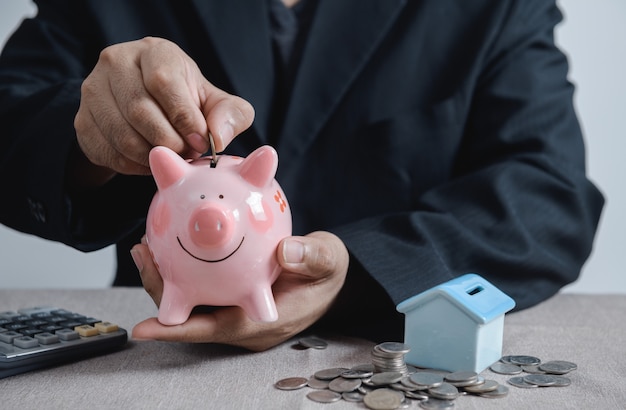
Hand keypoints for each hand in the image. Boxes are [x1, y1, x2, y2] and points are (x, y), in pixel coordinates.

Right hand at [73, 37, 253, 180]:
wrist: (147, 107)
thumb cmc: (187, 101)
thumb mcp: (215, 102)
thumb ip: (231, 115)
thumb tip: (218, 137)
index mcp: (154, 52)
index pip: (162, 82)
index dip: (184, 117)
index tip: (200, 140)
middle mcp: (117, 63)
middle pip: (140, 111)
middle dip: (170, 142)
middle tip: (187, 154)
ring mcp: (93, 92)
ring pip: (122, 136)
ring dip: (153, 157)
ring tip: (171, 158)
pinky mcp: (82, 121)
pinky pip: (109, 153)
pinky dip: (135, 167)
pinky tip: (151, 162)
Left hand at [131, 231, 348, 350]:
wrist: (333, 279)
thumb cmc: (330, 273)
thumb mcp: (329, 261)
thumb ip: (312, 257)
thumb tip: (286, 251)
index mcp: (262, 322)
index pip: (213, 329)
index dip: (177, 330)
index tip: (144, 328)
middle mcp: (243, 321)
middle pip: (192, 316)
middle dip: (162, 292)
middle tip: (143, 254)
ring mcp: (237, 311)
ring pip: (192, 302)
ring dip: (168, 279)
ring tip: (147, 246)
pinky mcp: (235, 297)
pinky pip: (203, 288)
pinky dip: (185, 269)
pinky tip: (174, 241)